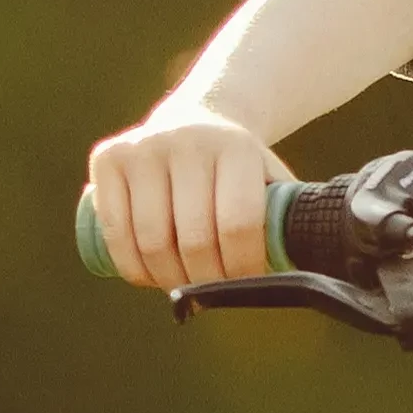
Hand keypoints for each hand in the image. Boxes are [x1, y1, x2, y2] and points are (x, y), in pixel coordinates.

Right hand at [86, 105, 293, 289]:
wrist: (196, 119)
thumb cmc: (239, 169)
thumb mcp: (270, 181)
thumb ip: (285, 220)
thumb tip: (303, 275)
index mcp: (236, 148)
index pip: (238, 224)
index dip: (242, 267)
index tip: (245, 285)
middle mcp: (187, 141)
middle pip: (193, 239)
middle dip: (204, 280)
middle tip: (211, 293)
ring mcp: (143, 147)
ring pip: (150, 241)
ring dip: (166, 279)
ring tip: (181, 287)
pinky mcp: (108, 158)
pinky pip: (114, 231)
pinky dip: (131, 266)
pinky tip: (148, 276)